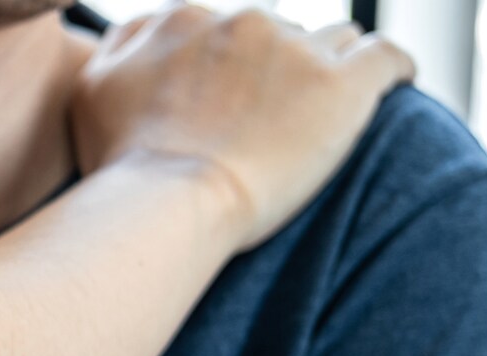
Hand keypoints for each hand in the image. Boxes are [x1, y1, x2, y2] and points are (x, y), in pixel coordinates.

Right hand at [71, 4, 415, 249]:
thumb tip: (149, 33)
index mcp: (186, 20)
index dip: (230, 65)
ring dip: (327, 70)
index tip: (232, 101)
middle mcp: (244, 22)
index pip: (223, 28)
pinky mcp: (346, 85)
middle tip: (271, 122)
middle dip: (278, 70)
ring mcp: (299, 50)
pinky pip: (389, 58)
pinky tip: (394, 86)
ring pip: (332, 41)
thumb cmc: (126, 162)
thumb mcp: (91, 90)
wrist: (170, 204)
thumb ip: (123, 46)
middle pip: (277, 34)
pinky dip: (393, 71)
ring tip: (325, 113)